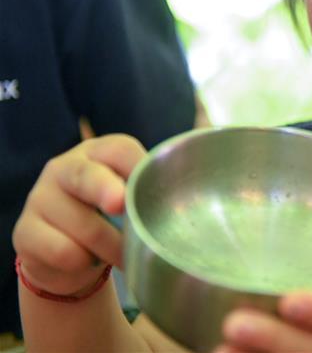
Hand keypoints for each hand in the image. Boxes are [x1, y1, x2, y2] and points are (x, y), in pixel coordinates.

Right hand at [12, 135, 145, 296]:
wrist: (70, 256)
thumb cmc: (110, 219)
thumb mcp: (128, 198)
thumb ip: (148, 192)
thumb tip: (185, 200)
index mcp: (97, 153)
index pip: (119, 149)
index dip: (137, 165)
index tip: (154, 185)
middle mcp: (64, 168)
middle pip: (86, 175)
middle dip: (105, 189)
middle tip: (120, 204)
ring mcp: (39, 198)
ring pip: (82, 225)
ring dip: (112, 248)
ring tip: (125, 257)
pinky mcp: (24, 231)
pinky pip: (61, 251)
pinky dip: (82, 263)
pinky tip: (87, 261)